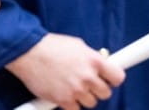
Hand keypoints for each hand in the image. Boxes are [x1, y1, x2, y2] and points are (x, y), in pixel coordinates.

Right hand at [6, 33, 125, 109]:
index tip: (109, 79)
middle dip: (98, 89)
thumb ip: (91, 57)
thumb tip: (101, 63)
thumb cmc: (52, 46)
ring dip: (84, 97)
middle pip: (106, 93)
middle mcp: (88, 77)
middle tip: (88, 83)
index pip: (118, 77)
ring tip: (73, 86)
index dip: (113, 79)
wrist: (30, 53)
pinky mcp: (64, 100)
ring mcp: (76, 90)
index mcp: (94, 61)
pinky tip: (65, 94)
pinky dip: (71, 104)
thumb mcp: (78, 45)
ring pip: (91, 103)